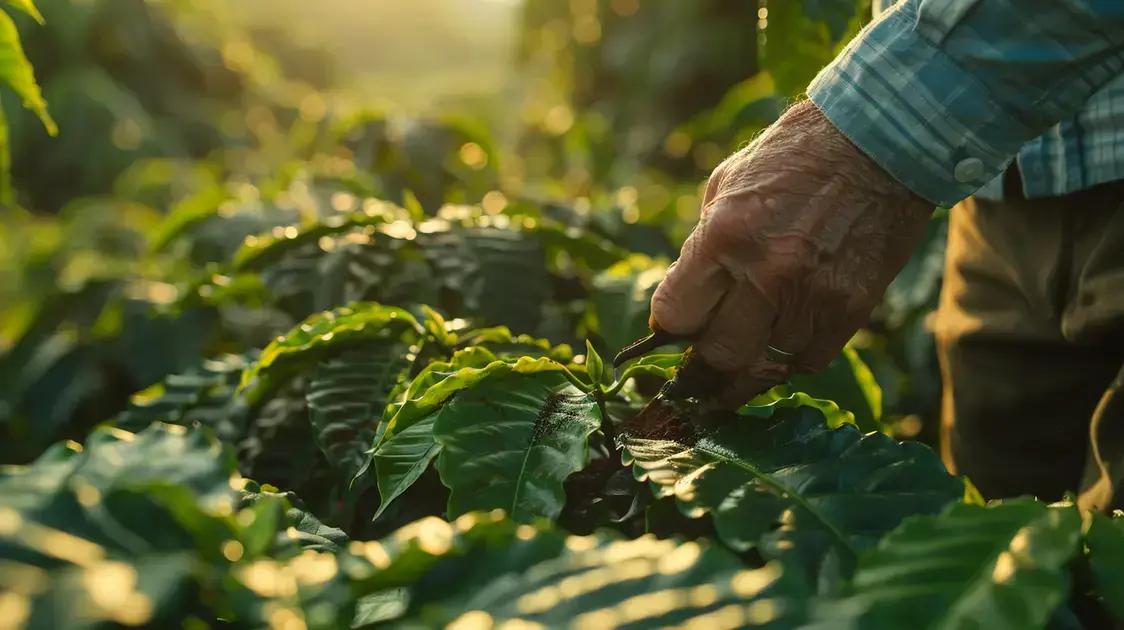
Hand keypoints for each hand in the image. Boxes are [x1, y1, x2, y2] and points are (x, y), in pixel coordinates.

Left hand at [651, 100, 933, 407]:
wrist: (878, 140)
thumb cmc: (793, 157)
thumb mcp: (727, 185)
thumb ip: (703, 248)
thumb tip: (685, 303)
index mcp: (724, 236)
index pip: (675, 317)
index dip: (673, 327)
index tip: (681, 326)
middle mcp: (766, 273)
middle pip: (719, 357)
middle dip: (710, 355)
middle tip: (714, 343)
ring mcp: (811, 295)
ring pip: (766, 366)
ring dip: (758, 353)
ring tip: (760, 327)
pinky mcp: (851, 308)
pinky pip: (810, 360)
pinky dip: (795, 353)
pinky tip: (791, 328)